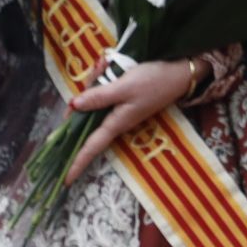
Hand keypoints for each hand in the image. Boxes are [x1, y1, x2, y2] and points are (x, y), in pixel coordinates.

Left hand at [64, 56, 203, 184]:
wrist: (181, 73)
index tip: (65, 181)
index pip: (91, 147)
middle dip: (82, 96)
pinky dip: (102, 79)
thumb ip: (99, 97)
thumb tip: (74, 105)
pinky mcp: (122, 98)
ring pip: (92, 101)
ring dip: (94, 82)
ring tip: (105, 65)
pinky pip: (103, 92)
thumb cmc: (155, 81)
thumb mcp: (125, 86)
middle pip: (85, 116)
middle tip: (95, 73)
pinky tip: (108, 65)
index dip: (77, 163)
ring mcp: (119, 109)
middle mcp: (115, 119)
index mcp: (116, 122)